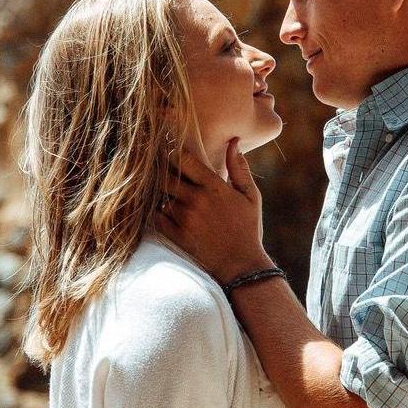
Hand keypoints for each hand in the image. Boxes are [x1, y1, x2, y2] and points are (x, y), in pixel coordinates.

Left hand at [156, 139, 270, 284]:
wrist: (242, 266)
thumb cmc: (248, 228)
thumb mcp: (251, 196)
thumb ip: (240, 168)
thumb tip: (234, 141)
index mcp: (215, 187)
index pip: (184, 159)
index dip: (173, 151)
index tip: (169, 148)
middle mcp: (197, 200)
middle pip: (166, 176)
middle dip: (162, 171)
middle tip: (159, 168)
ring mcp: (185, 219)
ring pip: (160, 195)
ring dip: (160, 192)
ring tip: (162, 190)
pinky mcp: (177, 235)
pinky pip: (156, 217)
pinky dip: (157, 211)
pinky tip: (164, 210)